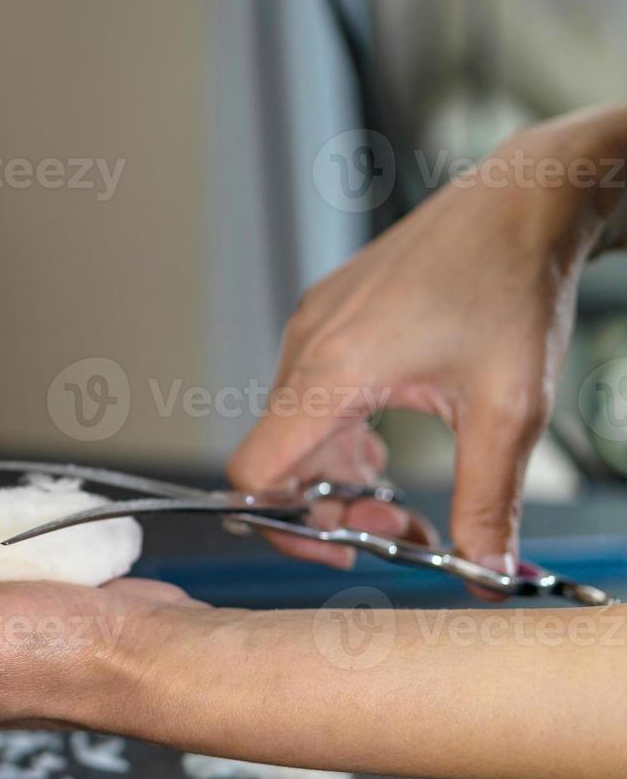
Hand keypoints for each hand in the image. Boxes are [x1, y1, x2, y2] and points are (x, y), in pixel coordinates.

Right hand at [229, 115, 626, 597]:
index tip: (345, 546)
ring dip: (336, 476)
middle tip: (404, 524)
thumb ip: (488, 504)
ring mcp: (311, 329)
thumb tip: (485, 577)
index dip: (286, 527)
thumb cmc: (512, 284)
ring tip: (399, 487)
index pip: (256, 474)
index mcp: (333, 371)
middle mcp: (306, 347)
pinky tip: (386, 441)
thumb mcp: (510, 411)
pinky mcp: (326, 318)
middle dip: (332, 508)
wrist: (522, 201)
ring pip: (291, 432)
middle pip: (277, 461)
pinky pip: (305, 397)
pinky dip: (337, 436)